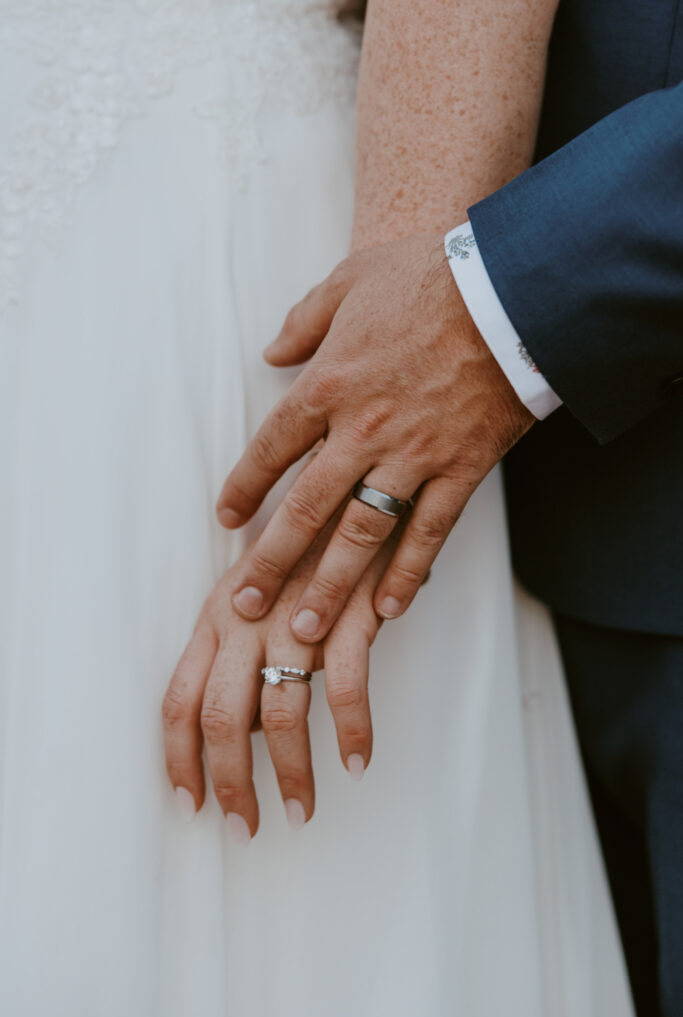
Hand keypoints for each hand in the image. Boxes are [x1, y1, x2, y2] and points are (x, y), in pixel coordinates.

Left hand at [161, 522, 392, 839]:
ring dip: (293, 773)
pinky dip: (353, 732)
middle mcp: (246, 619)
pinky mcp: (348, 613)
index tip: (192, 805)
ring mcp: (296, 616)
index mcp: (215, 617)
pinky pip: (347, 688)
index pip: (179, 700)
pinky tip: (356, 762)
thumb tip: (241, 732)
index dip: (180, 760)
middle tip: (246, 828)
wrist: (353, 494)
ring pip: (282, 713)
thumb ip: (240, 659)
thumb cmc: (302, 554)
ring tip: (302, 810)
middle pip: (223, 718)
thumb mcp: (255, 597)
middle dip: (231, 783)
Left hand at [215, 232, 533, 641]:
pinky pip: (429, 533)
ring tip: (306, 631)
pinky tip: (387, 611)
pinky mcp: (460, 469)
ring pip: (361, 534)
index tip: (226, 520)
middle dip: (271, 561)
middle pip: (306, 508)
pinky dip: (408, 574)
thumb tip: (271, 353)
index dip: (245, 487)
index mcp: (329, 383)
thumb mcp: (350, 280)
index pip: (271, 448)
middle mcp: (362, 429)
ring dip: (330, 585)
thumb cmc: (428, 276)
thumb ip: (303, 321)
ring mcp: (413, 455)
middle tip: (246, 604)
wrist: (509, 288)